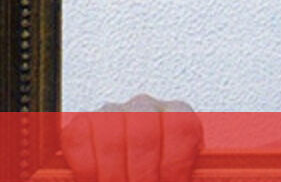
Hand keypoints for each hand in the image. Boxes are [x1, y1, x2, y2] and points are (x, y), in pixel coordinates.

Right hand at [61, 94, 202, 181]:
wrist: (135, 167)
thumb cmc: (160, 174)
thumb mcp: (179, 172)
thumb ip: (183, 171)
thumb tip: (200, 174)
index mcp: (178, 113)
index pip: (181, 127)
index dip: (176, 164)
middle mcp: (145, 106)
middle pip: (144, 134)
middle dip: (143, 174)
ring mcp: (111, 111)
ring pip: (112, 141)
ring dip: (116, 175)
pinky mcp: (81, 124)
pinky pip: (80, 142)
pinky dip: (88, 170)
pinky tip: (98, 181)